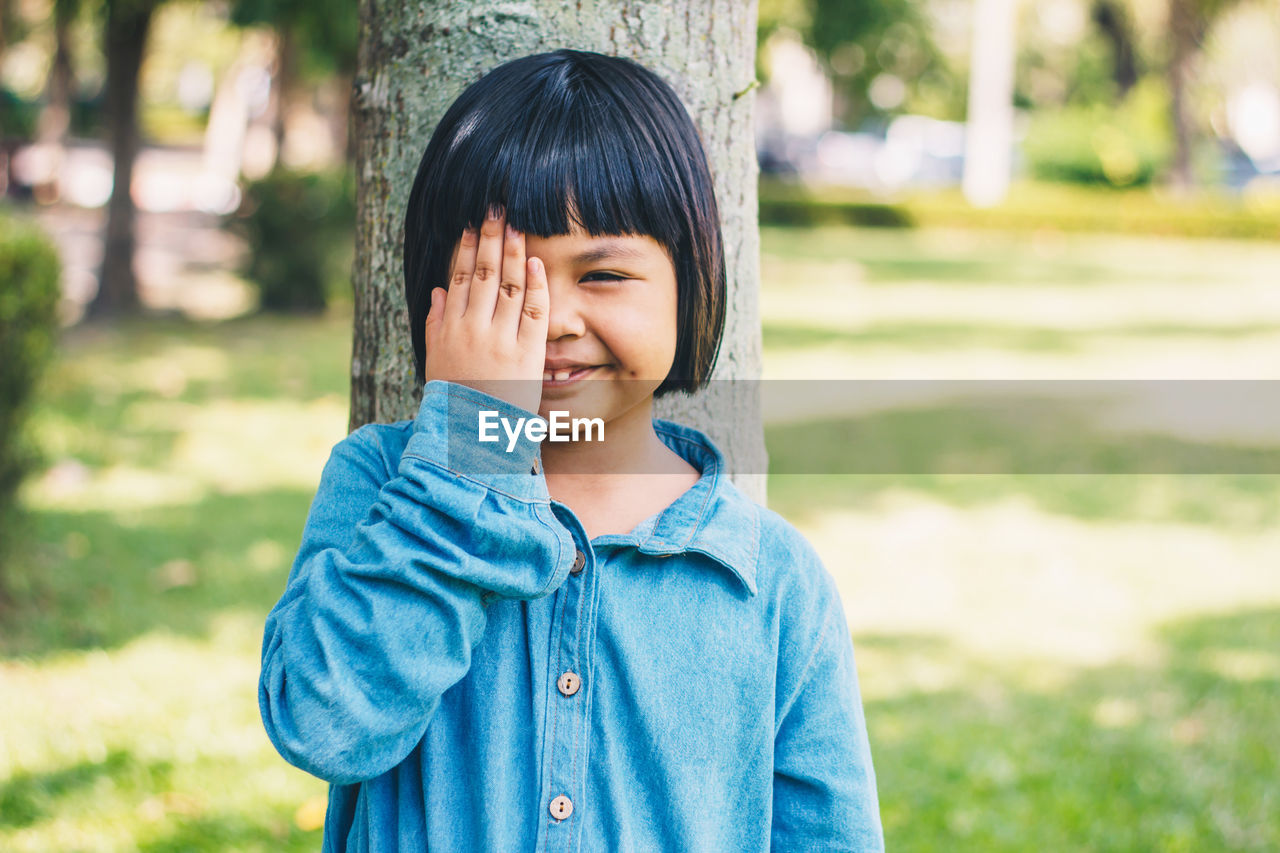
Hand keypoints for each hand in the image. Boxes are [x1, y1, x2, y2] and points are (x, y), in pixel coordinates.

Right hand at [424, 206, 548, 414]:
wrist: (473, 435)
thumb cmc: (455, 400)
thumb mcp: (436, 361)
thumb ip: (436, 324)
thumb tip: (439, 291)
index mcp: (451, 328)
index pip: (458, 277)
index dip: (466, 247)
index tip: (471, 224)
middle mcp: (474, 329)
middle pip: (482, 273)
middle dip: (489, 237)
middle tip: (496, 208)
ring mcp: (501, 340)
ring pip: (508, 286)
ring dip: (512, 252)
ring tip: (516, 224)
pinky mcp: (526, 354)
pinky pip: (534, 312)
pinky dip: (536, 285)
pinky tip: (536, 261)